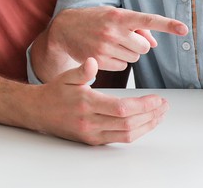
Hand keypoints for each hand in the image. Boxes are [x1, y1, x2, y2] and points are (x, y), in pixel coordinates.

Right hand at [36, 58, 167, 144]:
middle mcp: (90, 122)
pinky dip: (136, 132)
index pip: (121, 108)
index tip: (157, 99)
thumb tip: (92, 62)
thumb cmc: (54, 92)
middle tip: (164, 106)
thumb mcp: (67, 76)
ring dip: (147, 125)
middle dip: (150, 115)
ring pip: (126, 134)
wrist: (38, 112)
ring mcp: (92, 133)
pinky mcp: (93, 140)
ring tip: (160, 115)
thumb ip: (82, 70)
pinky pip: (120, 139)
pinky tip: (145, 124)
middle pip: (128, 123)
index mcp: (86, 103)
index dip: (143, 105)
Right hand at [48, 6, 187, 71]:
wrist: (64, 29)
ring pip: (134, 58)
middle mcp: (113, 30)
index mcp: (119, 15)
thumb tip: (153, 42)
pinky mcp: (99, 60)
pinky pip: (123, 67)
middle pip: (144, 47)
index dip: (167, 24)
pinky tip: (106, 54)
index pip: (148, 19)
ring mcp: (105, 46)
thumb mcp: (114, 15)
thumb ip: (136, 26)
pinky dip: (118, 62)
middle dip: (138, 45)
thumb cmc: (93, 20)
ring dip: (128, 53)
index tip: (183, 28)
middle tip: (124, 39)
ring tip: (111, 45)